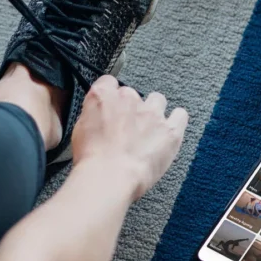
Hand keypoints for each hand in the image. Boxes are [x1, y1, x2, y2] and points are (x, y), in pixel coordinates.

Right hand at [71, 76, 188, 200]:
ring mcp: (152, 114)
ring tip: (149, 129)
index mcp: (104, 96)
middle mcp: (129, 99)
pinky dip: (177, 120)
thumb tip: (99, 117)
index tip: (111, 107)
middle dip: (130, 109)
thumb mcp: (79, 131)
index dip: (111, 96)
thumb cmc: (91, 159)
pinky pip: (180, 115)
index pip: (109, 83)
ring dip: (153, 111)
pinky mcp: (170, 130)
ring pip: (157, 100)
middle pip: (133, 94)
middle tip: (126, 129)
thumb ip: (93, 116)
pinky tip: (170, 130)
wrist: (110, 176)